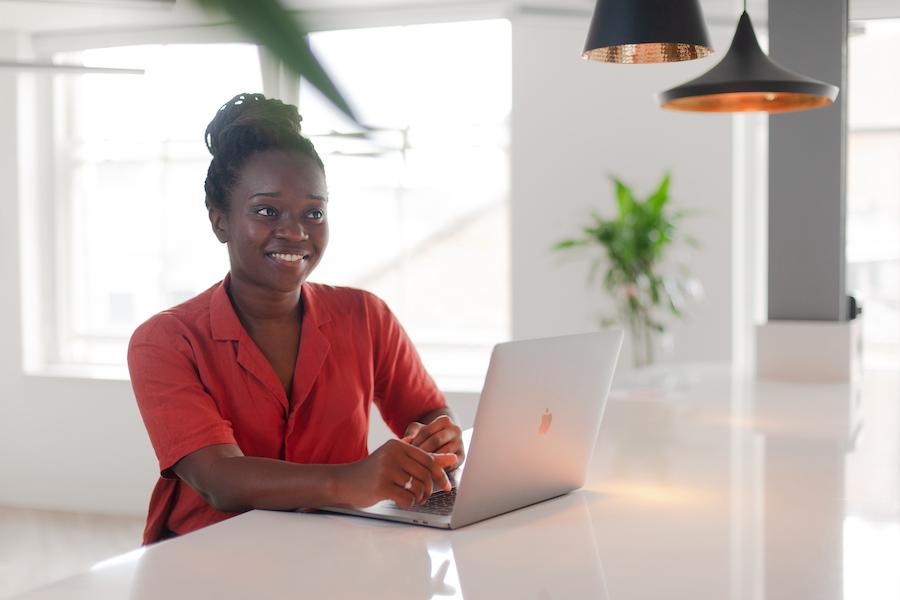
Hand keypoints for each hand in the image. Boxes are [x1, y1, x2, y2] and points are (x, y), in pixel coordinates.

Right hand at [336, 439, 456, 507]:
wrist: (345, 481)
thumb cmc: (374, 472)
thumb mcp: (398, 460)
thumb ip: (424, 459)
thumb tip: (452, 458)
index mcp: (398, 445)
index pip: (428, 459)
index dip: (440, 474)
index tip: (446, 485)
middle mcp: (392, 454)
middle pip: (425, 475)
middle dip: (429, 490)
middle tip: (423, 496)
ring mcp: (386, 469)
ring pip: (417, 488)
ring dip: (419, 498)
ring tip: (412, 499)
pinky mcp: (380, 486)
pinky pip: (407, 499)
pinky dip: (409, 504)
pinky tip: (402, 502)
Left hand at [403, 415, 464, 469]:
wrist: (443, 443)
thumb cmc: (427, 436)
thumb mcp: (418, 431)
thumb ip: (411, 433)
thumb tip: (405, 441)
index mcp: (444, 420)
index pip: (426, 431)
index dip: (415, 442)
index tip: (406, 451)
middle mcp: (455, 430)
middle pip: (435, 441)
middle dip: (422, 451)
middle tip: (411, 460)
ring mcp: (460, 443)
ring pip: (443, 452)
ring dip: (430, 460)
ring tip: (418, 466)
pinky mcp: (462, 457)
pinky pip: (449, 463)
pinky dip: (438, 467)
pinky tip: (428, 471)